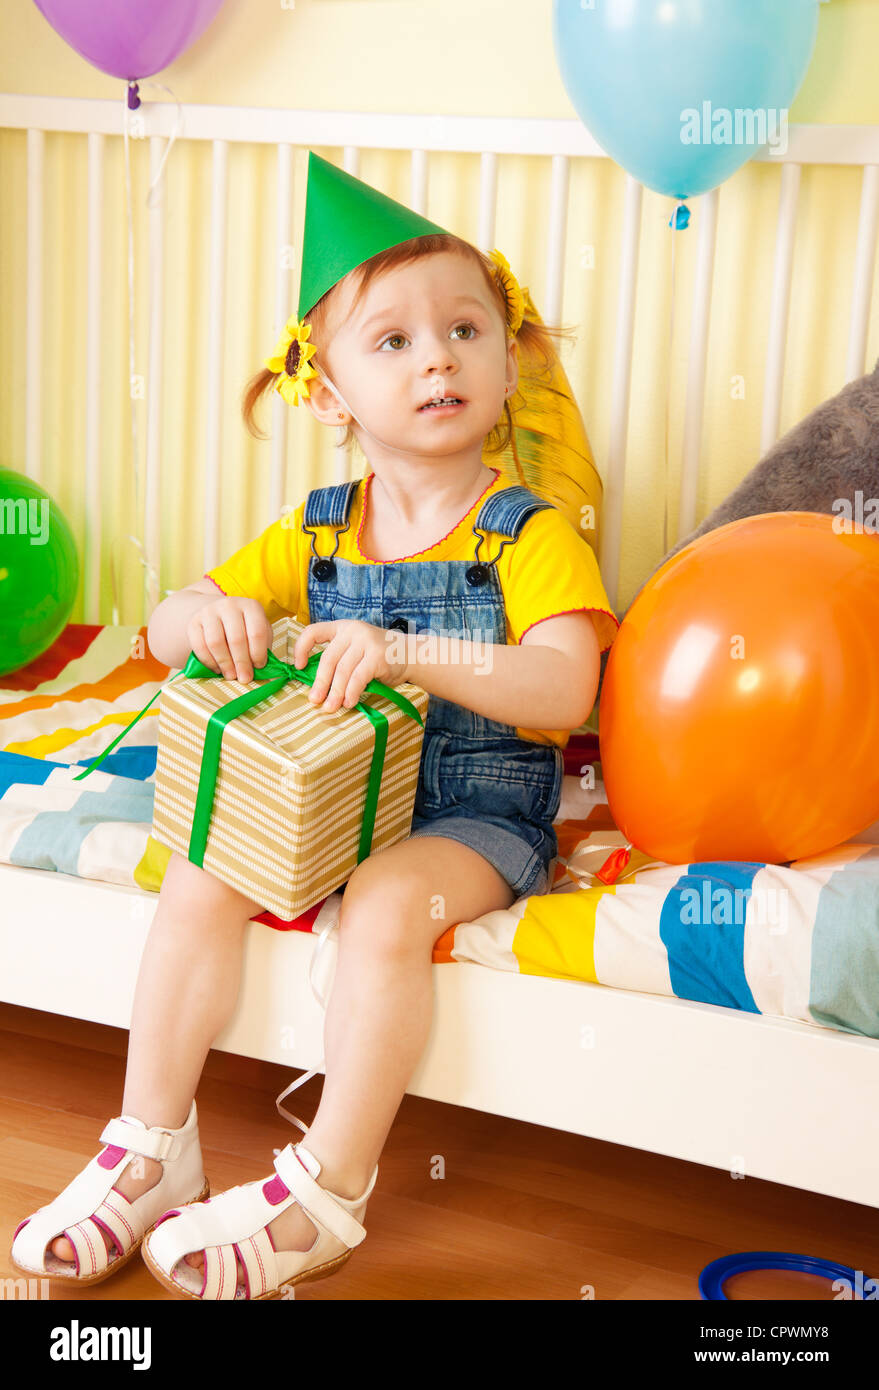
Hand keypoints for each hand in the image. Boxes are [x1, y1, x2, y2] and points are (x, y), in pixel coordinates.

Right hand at [186, 596, 272, 682]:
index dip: (259, 653)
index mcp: (251, 606)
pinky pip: (199, 646)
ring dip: (225, 663)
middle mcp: (229, 605)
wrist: (218, 615)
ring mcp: (209, 612)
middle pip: (236, 639)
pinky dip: (209, 662)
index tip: (259, 667)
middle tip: (244, 678)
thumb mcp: (258, 632)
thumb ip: (262, 648)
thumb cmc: (244, 628)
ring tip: (231, 675)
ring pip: (216, 643)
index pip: (257, 632)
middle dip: (242, 663)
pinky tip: (217, 669)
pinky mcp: (193, 622)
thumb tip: (260, 670)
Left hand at [292, 619, 409, 710]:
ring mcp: (366, 642)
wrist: (411, 654)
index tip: (299, 667)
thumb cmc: (378, 657)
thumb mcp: (355, 650)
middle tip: (315, 701)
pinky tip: (349, 702)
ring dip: (335, 692)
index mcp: (342, 628)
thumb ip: (339, 659)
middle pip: (328, 659)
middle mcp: (352, 631)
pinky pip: (358, 677)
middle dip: (320, 682)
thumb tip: (317, 688)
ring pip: (343, 670)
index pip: (313, 632)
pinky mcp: (378, 656)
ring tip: (331, 707)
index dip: (301, 648)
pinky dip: (351, 692)